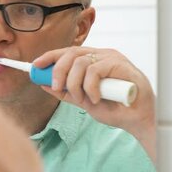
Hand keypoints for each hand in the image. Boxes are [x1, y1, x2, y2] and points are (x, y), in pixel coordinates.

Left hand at [34, 47, 155, 161]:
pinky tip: (96, 98)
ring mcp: (111, 58)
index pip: (67, 52)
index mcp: (92, 60)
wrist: (136, 120)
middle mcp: (100, 55)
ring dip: (74, 83)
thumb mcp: (83, 100)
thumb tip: (43, 84)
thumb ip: (65, 92)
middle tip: (55, 87)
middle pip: (71, 53)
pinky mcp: (120, 64)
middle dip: (58, 70)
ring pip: (81, 62)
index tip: (35, 66)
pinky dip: (90, 87)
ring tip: (82, 98)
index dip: (50, 57)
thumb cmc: (113, 108)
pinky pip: (94, 71)